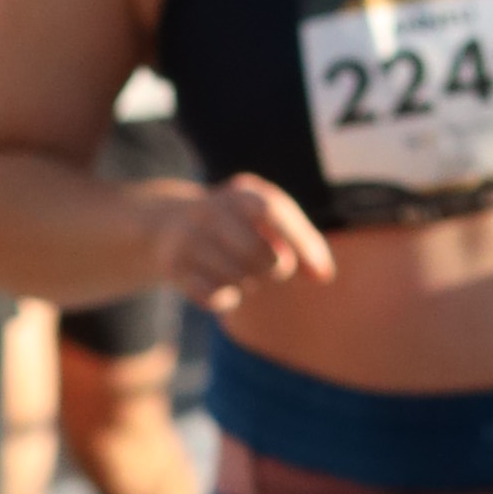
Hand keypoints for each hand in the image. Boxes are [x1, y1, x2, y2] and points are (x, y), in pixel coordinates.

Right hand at [145, 170, 337, 300]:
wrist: (167, 225)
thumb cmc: (236, 225)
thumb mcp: (266, 219)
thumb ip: (301, 241)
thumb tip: (324, 276)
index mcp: (240, 194)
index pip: (273, 212)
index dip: (300, 242)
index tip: (322, 273)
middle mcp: (210, 212)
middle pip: (260, 255)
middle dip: (276, 270)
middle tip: (272, 269)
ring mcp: (188, 239)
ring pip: (238, 279)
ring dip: (249, 285)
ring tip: (241, 272)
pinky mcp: (173, 268)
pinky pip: (215, 298)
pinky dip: (228, 299)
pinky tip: (223, 287)